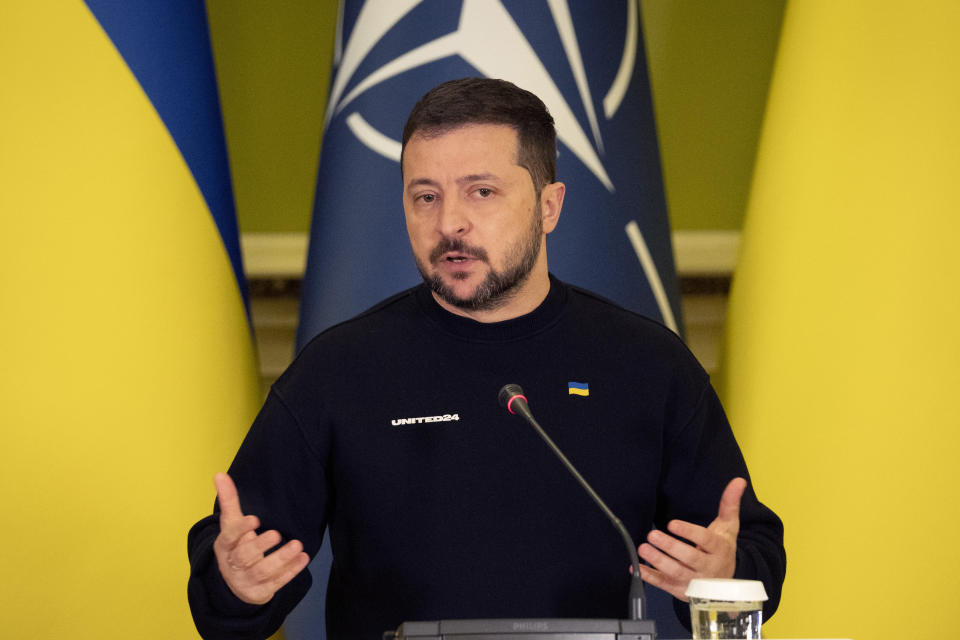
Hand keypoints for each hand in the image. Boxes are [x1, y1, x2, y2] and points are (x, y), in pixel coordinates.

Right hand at [212, 472, 309, 604]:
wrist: (235, 582)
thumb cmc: (236, 545)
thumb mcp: (231, 524)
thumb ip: (229, 500)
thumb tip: (219, 474)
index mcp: (225, 546)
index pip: (229, 537)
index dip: (241, 529)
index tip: (255, 519)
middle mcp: (233, 565)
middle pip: (245, 557)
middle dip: (261, 545)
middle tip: (277, 533)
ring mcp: (246, 581)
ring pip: (263, 572)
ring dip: (281, 559)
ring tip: (298, 545)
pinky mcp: (261, 592)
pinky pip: (277, 583)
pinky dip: (291, 571)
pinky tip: (303, 558)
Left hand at [635, 477, 745, 600]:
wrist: (725, 584)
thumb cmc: (722, 549)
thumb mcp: (728, 527)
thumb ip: (729, 504)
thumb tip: (738, 481)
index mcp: (720, 550)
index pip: (705, 541)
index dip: (689, 532)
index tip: (671, 523)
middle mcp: (709, 568)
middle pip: (689, 558)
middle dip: (670, 547)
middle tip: (652, 534)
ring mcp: (695, 582)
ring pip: (676, 573)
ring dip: (658, 561)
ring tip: (643, 548)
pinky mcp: (681, 591)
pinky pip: (665, 585)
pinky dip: (650, 578)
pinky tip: (637, 567)